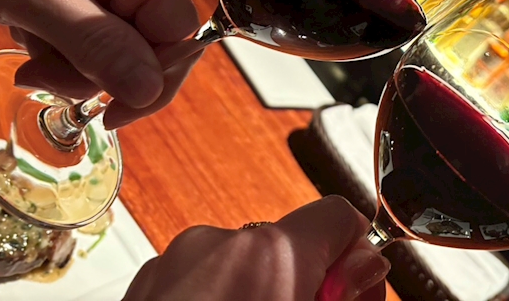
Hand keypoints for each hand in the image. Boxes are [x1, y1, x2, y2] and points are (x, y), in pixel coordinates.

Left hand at [0, 0, 200, 128]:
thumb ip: (98, 46)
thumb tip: (150, 90)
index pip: (180, 39)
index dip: (146, 80)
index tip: (104, 112)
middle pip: (149, 39)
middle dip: (97, 67)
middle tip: (37, 71)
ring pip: (119, 31)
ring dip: (71, 49)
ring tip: (24, 29)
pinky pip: (98, 11)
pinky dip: (63, 26)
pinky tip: (29, 12)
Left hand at [124, 196, 390, 300]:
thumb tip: (365, 270)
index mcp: (267, 255)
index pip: (338, 217)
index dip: (356, 259)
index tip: (351, 299)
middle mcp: (216, 245)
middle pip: (291, 244)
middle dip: (308, 287)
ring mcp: (171, 264)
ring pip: (245, 266)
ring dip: (262, 298)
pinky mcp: (143, 288)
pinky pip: (203, 281)